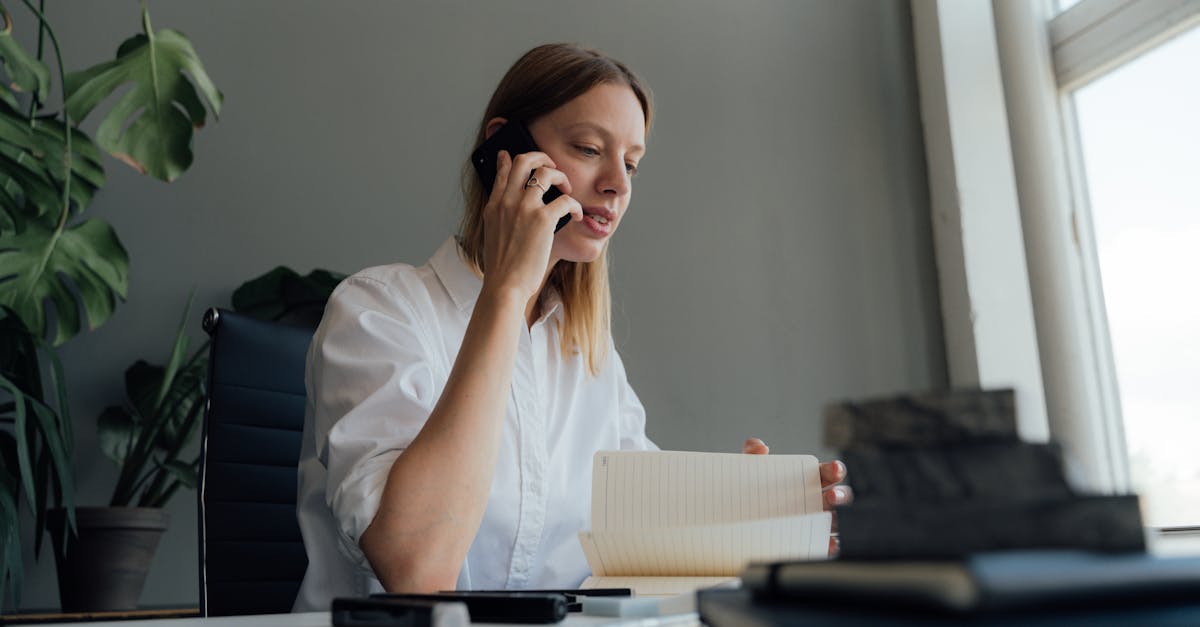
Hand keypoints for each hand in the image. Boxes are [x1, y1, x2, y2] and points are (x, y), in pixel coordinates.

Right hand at [480, 150, 582, 300]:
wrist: (505, 286)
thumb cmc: (503, 268)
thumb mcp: (494, 235)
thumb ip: (502, 216)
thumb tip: (515, 208)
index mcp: (494, 206)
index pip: (503, 170)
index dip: (509, 158)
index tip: (512, 154)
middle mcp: (507, 201)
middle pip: (524, 161)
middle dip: (542, 157)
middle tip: (552, 167)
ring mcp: (524, 208)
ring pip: (546, 173)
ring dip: (561, 177)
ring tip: (568, 189)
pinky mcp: (542, 220)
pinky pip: (565, 200)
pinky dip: (576, 206)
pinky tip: (578, 215)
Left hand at [742, 438, 851, 555]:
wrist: (739, 514)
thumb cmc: (753, 489)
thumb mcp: (751, 468)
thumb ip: (752, 452)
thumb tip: (760, 448)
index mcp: (809, 477)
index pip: (829, 472)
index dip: (835, 469)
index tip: (833, 470)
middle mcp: (817, 498)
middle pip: (839, 495)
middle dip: (840, 495)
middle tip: (831, 496)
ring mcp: (816, 519)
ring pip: (836, 519)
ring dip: (837, 519)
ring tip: (829, 519)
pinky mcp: (811, 539)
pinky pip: (825, 543)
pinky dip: (830, 544)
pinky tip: (827, 543)